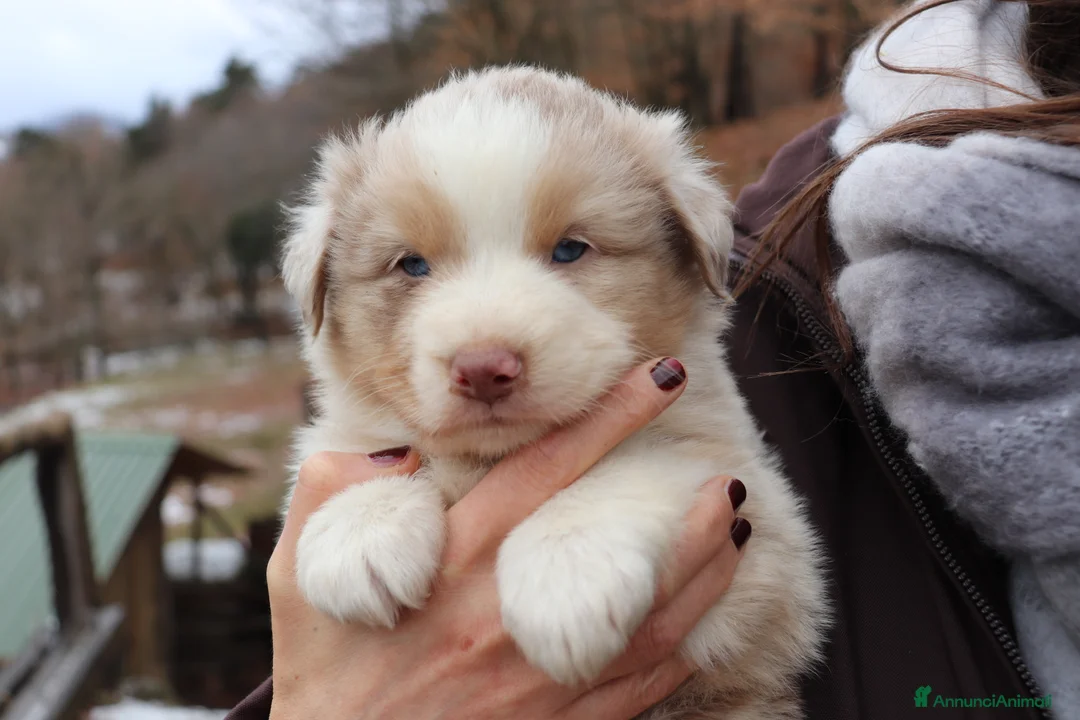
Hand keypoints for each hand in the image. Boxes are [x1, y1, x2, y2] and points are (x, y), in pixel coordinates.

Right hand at [267, 358, 750, 719]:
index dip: (606, 418)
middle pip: (619, 552)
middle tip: (727, 474)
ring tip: (733, 529)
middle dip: (682, 510)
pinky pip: (638, 687)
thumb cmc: (323, 672)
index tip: (656, 377)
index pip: (543, 472)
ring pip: (648, 621)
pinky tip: (704, 613)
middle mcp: (504, 616)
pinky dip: (681, 645)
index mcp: (450, 564)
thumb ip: (332, 496)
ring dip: (702, 573)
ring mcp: (537, 679)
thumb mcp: (299, 576)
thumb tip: (397, 450)